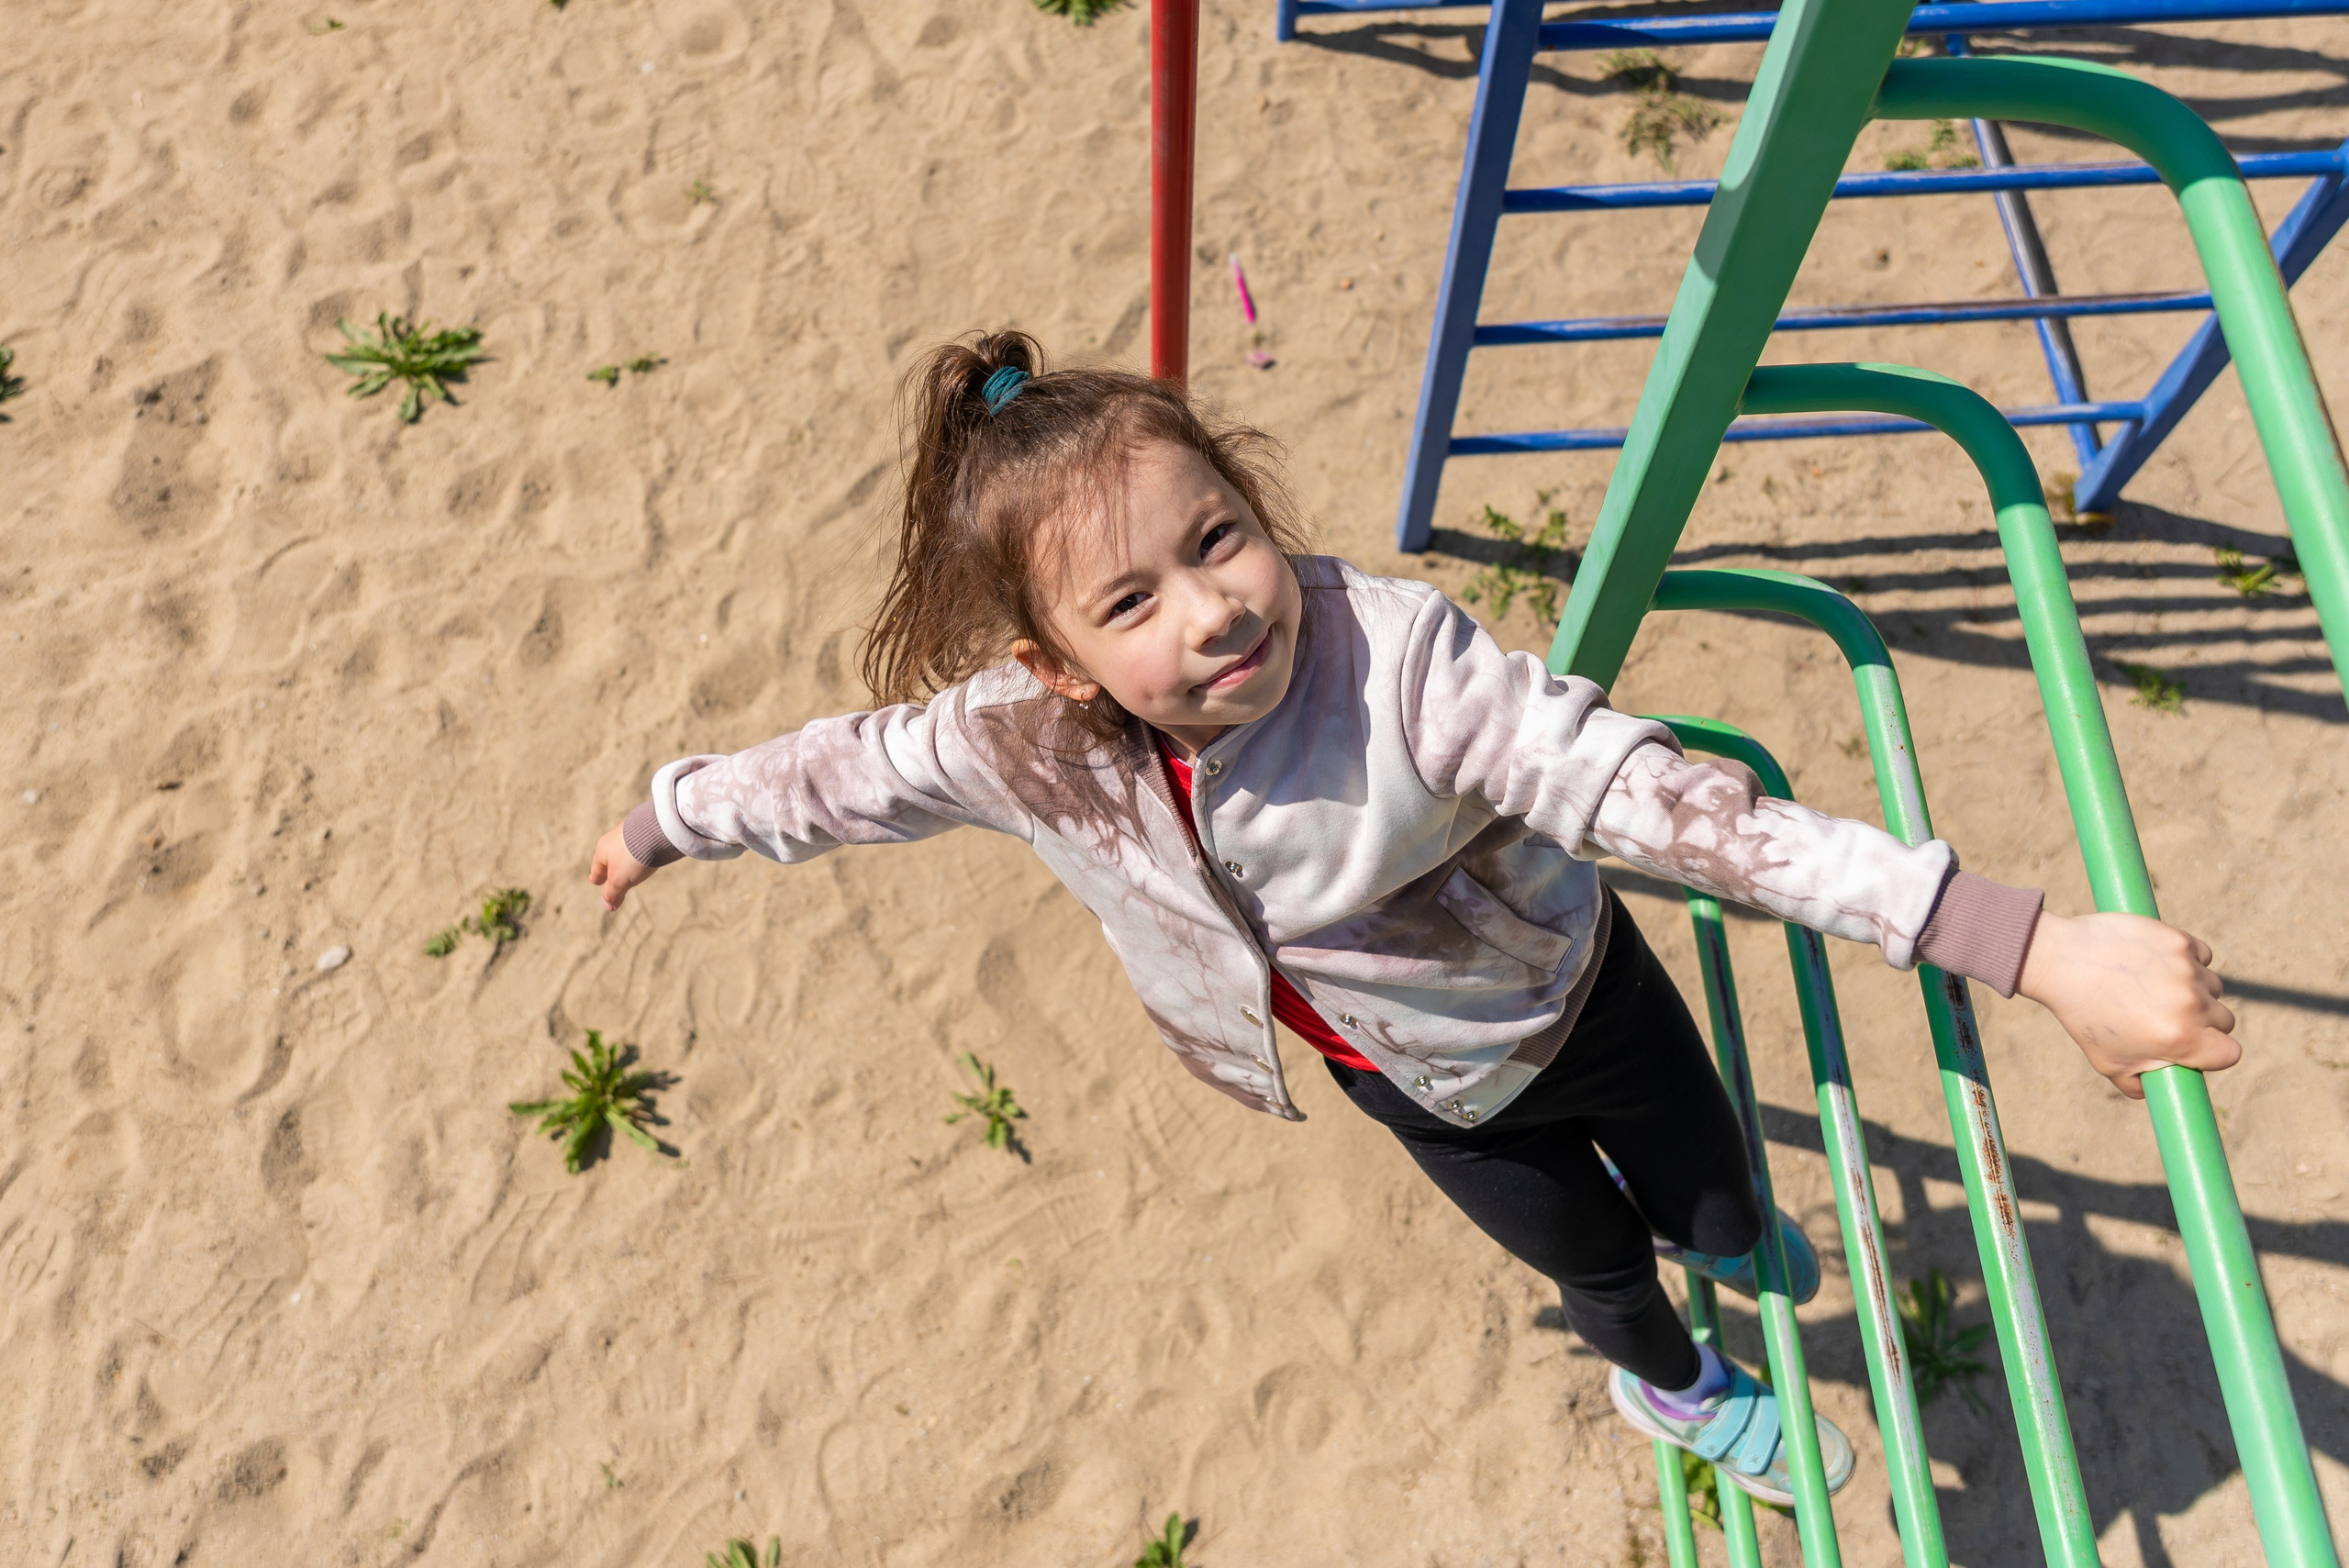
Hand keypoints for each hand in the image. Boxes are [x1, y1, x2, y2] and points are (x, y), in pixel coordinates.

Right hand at [590, 822, 658, 911]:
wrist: (658, 829)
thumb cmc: (633, 855)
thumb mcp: (620, 879)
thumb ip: (613, 893)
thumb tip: (608, 907)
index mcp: (603, 849)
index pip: (597, 868)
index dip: (597, 877)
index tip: (596, 881)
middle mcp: (615, 838)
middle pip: (610, 857)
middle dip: (612, 867)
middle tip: (613, 876)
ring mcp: (631, 832)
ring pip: (626, 849)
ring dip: (627, 858)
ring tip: (632, 865)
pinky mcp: (648, 828)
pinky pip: (640, 842)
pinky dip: (641, 850)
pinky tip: (649, 853)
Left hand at [2016, 911, 2239, 1098]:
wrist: (2061, 961)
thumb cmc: (2083, 1015)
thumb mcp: (2108, 1063)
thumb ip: (2140, 1086)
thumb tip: (2160, 1091)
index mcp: (2181, 1038)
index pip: (2231, 1054)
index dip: (2215, 1053)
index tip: (2197, 1047)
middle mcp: (2191, 1004)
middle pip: (2225, 1019)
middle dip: (2203, 1022)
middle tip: (2169, 1017)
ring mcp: (2187, 970)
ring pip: (2213, 986)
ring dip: (2195, 989)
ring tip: (2155, 988)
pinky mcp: (2179, 941)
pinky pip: (2202, 955)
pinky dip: (2188, 960)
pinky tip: (2158, 965)